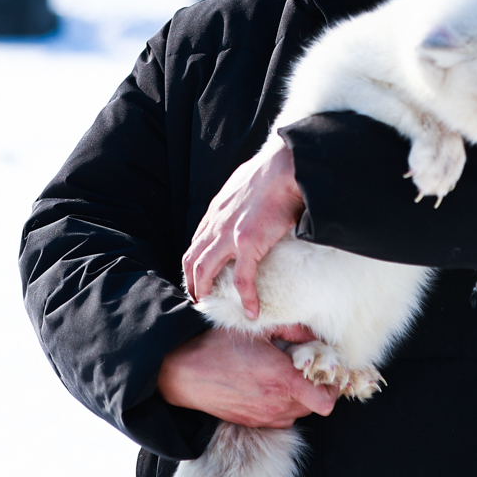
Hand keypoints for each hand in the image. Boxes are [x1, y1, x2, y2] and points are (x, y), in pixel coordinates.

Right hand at [157, 325, 337, 427]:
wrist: (183, 373)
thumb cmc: (219, 347)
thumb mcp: (258, 330)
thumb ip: (293, 331)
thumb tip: (314, 336)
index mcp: (282, 380)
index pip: (326, 401)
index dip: (331, 387)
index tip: (325, 371)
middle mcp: (277, 404)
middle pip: (315, 405)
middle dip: (314, 387)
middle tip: (302, 367)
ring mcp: (264, 418)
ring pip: (298, 412)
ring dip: (297, 396)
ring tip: (281, 374)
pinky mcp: (253, 423)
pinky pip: (280, 418)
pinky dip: (281, 404)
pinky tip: (266, 385)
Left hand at [186, 140, 303, 318]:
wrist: (284, 165)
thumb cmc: (273, 169)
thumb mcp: (244, 183)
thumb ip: (240, 199)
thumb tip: (249, 203)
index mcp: (216, 210)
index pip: (196, 242)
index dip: (194, 263)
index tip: (200, 276)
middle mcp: (216, 223)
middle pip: (192, 260)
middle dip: (191, 282)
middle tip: (199, 298)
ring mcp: (229, 235)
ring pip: (204, 271)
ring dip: (205, 292)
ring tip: (212, 307)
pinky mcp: (248, 243)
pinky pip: (242, 279)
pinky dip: (245, 298)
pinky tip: (252, 310)